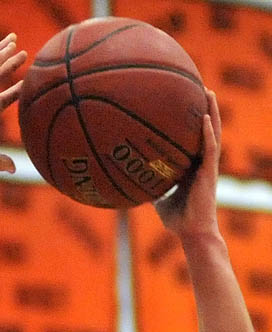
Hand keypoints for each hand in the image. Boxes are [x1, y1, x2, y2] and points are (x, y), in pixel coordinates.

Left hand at [154, 89, 220, 238]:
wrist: (191, 233)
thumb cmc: (177, 219)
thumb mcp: (159, 200)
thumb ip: (151, 187)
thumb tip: (133, 182)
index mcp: (192, 166)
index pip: (193, 137)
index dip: (191, 119)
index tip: (184, 100)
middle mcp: (202, 162)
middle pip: (205, 128)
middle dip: (203, 107)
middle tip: (198, 86)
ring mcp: (208, 166)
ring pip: (212, 133)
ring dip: (211, 112)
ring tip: (207, 91)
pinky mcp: (210, 173)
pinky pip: (210, 149)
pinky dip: (208, 133)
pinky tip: (205, 118)